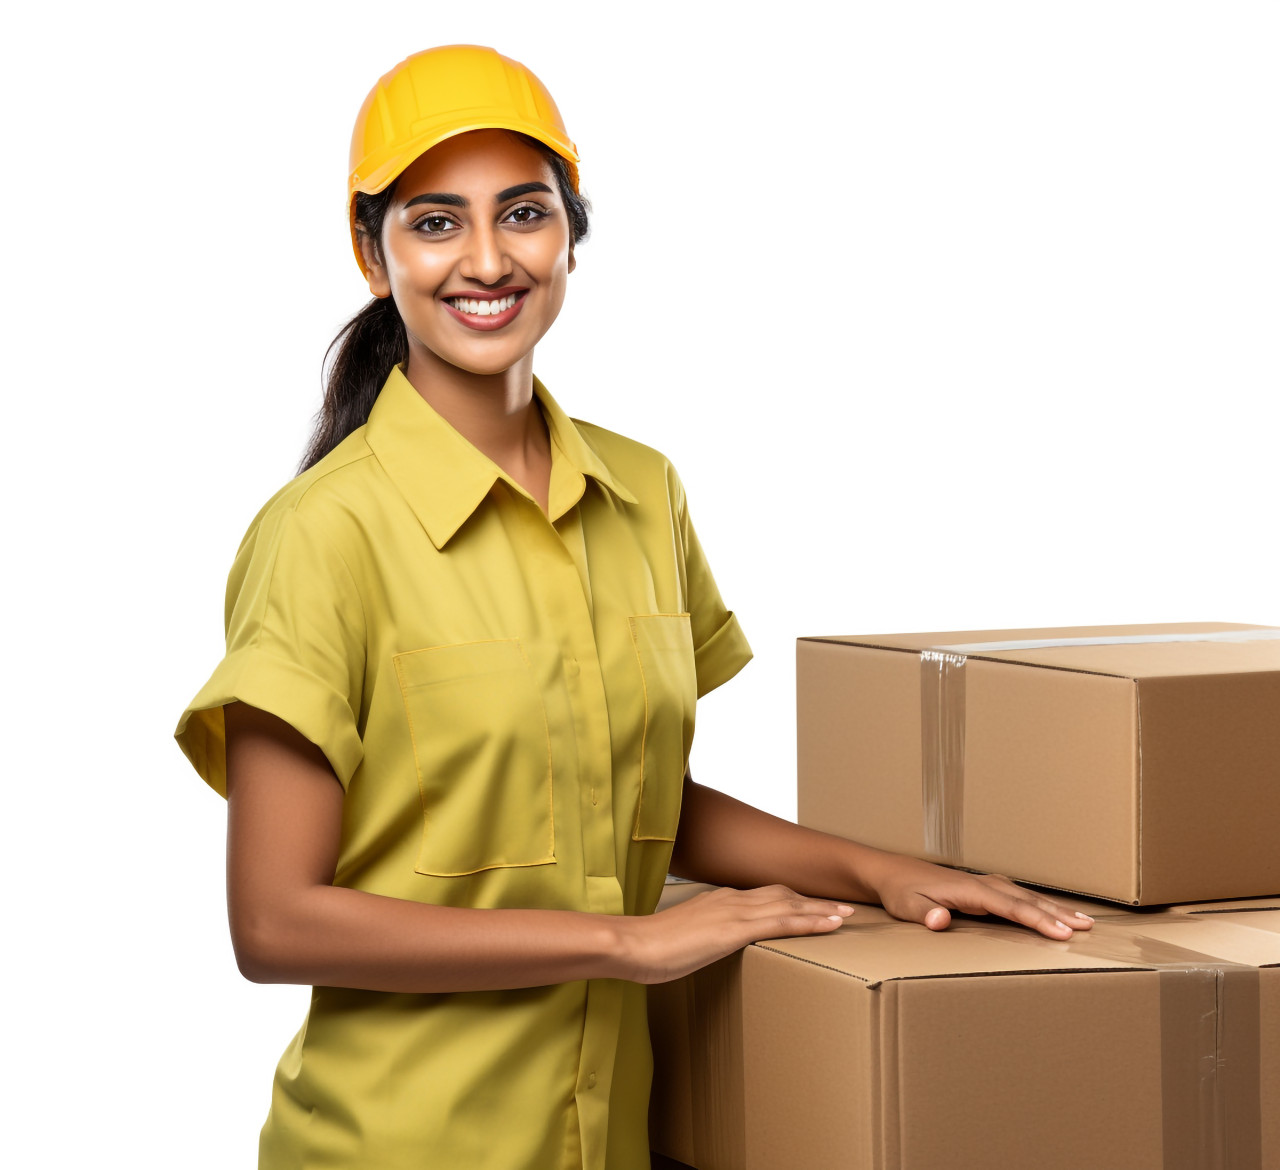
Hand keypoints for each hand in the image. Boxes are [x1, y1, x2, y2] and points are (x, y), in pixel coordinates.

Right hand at [620, 884, 855, 984]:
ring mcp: (734, 912)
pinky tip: (829, 925)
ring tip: (846, 915)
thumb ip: (703, 937)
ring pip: (788, 905)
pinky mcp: (735, 929)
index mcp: (719, 900)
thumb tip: (712, 947)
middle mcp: (731, 899)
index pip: (764, 896)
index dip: (792, 900)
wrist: (632, 945)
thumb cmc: (650, 948)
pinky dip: (809, 921)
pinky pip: (781, 922)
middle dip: (813, 901)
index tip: (813, 905)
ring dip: (820, 909)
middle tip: (841, 907)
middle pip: (782, 895)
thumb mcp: (684, 939)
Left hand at [868, 853, 1094, 939]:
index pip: (1009, 906)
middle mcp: (981, 884)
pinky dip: (1037, 904)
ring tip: (1082, 922)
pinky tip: (1050, 911)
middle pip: (1024, 899)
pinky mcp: (981, 889)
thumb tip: (941, 918)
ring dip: (1052, 907)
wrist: (891, 873)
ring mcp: (983, 884)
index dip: (1036, 919)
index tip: (1061, 932)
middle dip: (1056, 913)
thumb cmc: (900, 891)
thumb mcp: (905, 905)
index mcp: (968, 890)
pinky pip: (1016, 897)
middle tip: (1086, 928)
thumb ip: (923, 912)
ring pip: (1024, 896)